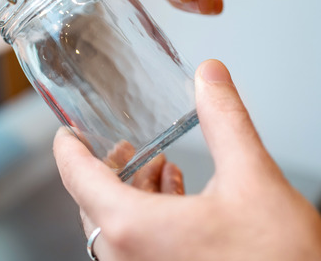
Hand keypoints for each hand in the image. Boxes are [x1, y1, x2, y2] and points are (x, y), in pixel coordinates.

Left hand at [53, 59, 320, 260]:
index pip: (78, 180)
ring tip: (158, 169)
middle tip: (122, 148)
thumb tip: (210, 78)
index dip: (70, 149)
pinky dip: (150, 222)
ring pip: (118, 231)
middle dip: (109, 171)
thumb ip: (226, 121)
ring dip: (133, 196)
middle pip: (94, 206)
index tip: (67, 134)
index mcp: (136, 230)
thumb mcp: (253, 178)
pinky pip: (139, 251)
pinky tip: (181, 201)